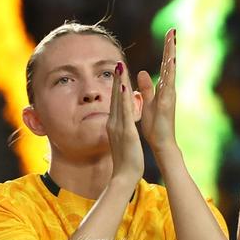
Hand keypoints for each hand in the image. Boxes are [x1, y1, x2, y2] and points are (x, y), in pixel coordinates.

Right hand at [107, 61, 144, 183]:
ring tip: (119, 67)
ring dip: (119, 84)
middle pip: (115, 97)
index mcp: (114, 124)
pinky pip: (124, 113)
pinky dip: (124, 99)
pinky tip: (125, 88)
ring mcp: (118, 127)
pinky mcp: (126, 133)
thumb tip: (118, 124)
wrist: (123, 177)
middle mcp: (113, 123)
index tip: (119, 71)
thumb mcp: (121, 140)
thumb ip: (119, 130)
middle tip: (117, 62)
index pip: (116, 101)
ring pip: (118, 101)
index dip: (117, 86)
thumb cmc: (125, 161)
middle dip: (116, 80)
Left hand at [137, 28, 176, 156]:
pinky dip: (169, 74)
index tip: (169, 34)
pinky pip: (167, 86)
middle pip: (170, 64)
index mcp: (163, 89)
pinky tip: (169, 63)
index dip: (166, 50)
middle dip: (171, 47)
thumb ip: (146, 88)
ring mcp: (169, 96)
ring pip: (171, 72)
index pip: (165, 65)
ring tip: (173, 41)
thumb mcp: (149, 102)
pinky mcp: (167, 104)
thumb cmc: (156, 125)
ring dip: (171, 57)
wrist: (162, 143)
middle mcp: (168, 90)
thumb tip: (141, 73)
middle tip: (173, 30)